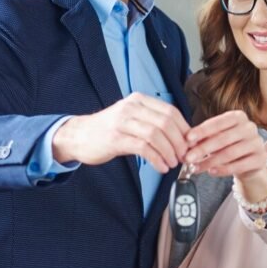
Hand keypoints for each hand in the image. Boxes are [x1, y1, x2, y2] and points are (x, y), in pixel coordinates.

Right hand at [52, 92, 189, 172]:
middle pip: (166, 122)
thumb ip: (151, 122)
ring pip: (156, 135)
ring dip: (169, 152)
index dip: (184, 129)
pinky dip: (157, 159)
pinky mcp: (115, 138)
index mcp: (138, 100)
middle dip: (179, 142)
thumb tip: (180, 137)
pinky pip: (143, 148)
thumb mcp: (131, 118)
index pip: (171, 111)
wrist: (78, 136)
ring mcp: (122, 122)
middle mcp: (131, 107)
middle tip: (183, 157)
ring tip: (172, 164)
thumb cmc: (108, 130)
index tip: (188, 144)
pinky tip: (161, 167)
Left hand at [184, 110, 266, 182]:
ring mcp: (257, 142)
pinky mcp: (261, 158)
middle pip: (223, 139)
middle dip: (203, 149)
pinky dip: (223, 170)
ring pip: (230, 153)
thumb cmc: (228, 146)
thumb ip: (204, 138)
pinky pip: (239, 165)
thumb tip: (188, 142)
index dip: (202, 131)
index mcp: (238, 117)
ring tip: (196, 168)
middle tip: (188, 158)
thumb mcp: (216, 138)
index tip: (187, 138)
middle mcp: (250, 127)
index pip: (218, 123)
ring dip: (210, 162)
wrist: (249, 162)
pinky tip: (211, 172)